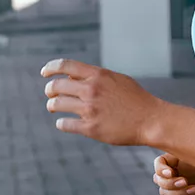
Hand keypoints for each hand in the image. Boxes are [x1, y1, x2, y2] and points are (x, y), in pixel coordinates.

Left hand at [41, 58, 164, 145]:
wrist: (150, 120)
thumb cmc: (135, 98)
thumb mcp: (116, 79)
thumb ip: (95, 77)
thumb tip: (70, 78)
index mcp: (98, 75)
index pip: (65, 65)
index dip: (51, 68)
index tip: (45, 73)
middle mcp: (92, 90)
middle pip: (56, 86)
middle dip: (49, 90)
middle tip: (50, 94)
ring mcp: (90, 109)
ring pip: (56, 104)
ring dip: (52, 105)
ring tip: (54, 107)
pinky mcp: (91, 128)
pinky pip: (65, 124)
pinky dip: (61, 123)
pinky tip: (64, 123)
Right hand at [153, 152, 194, 194]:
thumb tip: (180, 136)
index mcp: (181, 156)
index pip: (159, 162)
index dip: (160, 168)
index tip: (171, 172)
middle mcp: (180, 170)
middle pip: (159, 179)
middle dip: (170, 182)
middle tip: (186, 181)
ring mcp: (184, 186)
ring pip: (165, 193)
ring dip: (177, 193)